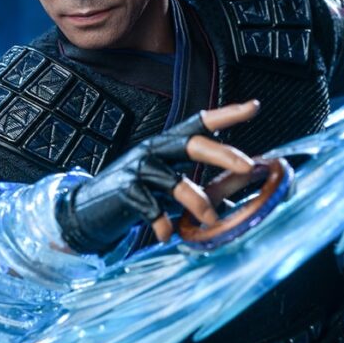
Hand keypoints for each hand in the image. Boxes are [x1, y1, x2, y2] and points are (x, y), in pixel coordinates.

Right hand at [54, 101, 259, 253]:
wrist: (90, 211)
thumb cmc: (137, 198)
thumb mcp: (173, 189)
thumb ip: (203, 188)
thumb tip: (242, 195)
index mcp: (168, 145)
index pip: (200, 123)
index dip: (227, 114)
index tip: (253, 107)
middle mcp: (155, 150)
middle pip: (193, 144)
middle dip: (223, 154)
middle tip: (248, 166)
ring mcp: (138, 169)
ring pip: (175, 181)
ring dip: (198, 203)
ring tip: (211, 221)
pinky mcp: (125, 190)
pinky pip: (150, 206)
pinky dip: (162, 223)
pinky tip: (167, 235)